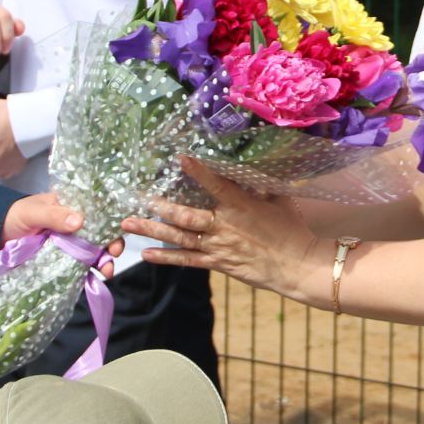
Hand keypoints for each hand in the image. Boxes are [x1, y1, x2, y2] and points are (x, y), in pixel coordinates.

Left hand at [2, 192, 121, 278]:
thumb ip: (54, 215)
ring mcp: (70, 243)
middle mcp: (74, 224)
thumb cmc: (14, 217)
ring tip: (106, 271)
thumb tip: (79, 220)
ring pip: (94, 251)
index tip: (118, 231)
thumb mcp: (33, 212)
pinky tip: (96, 277)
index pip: (98, 211)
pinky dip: (90, 272)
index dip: (111, 221)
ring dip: (104, 260)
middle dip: (112, 244)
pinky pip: (80, 266)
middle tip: (114, 254)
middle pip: (100, 233)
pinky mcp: (63, 261)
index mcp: (71, 206)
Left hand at [128, 157, 322, 298]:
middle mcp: (224, 225)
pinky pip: (187, 261)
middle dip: (159, 207)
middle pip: (185, 215)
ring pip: (179, 238)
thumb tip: (251, 164)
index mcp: (240, 205)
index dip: (198, 171)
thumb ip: (261, 182)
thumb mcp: (278, 199)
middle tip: (137, 198)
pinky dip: (166, 258)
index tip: (180, 158)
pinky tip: (146, 254)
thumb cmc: (291, 229)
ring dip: (152, 230)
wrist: (296, 265)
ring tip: (128, 224)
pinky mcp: (218, 263)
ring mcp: (218, 246)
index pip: (215, 184)